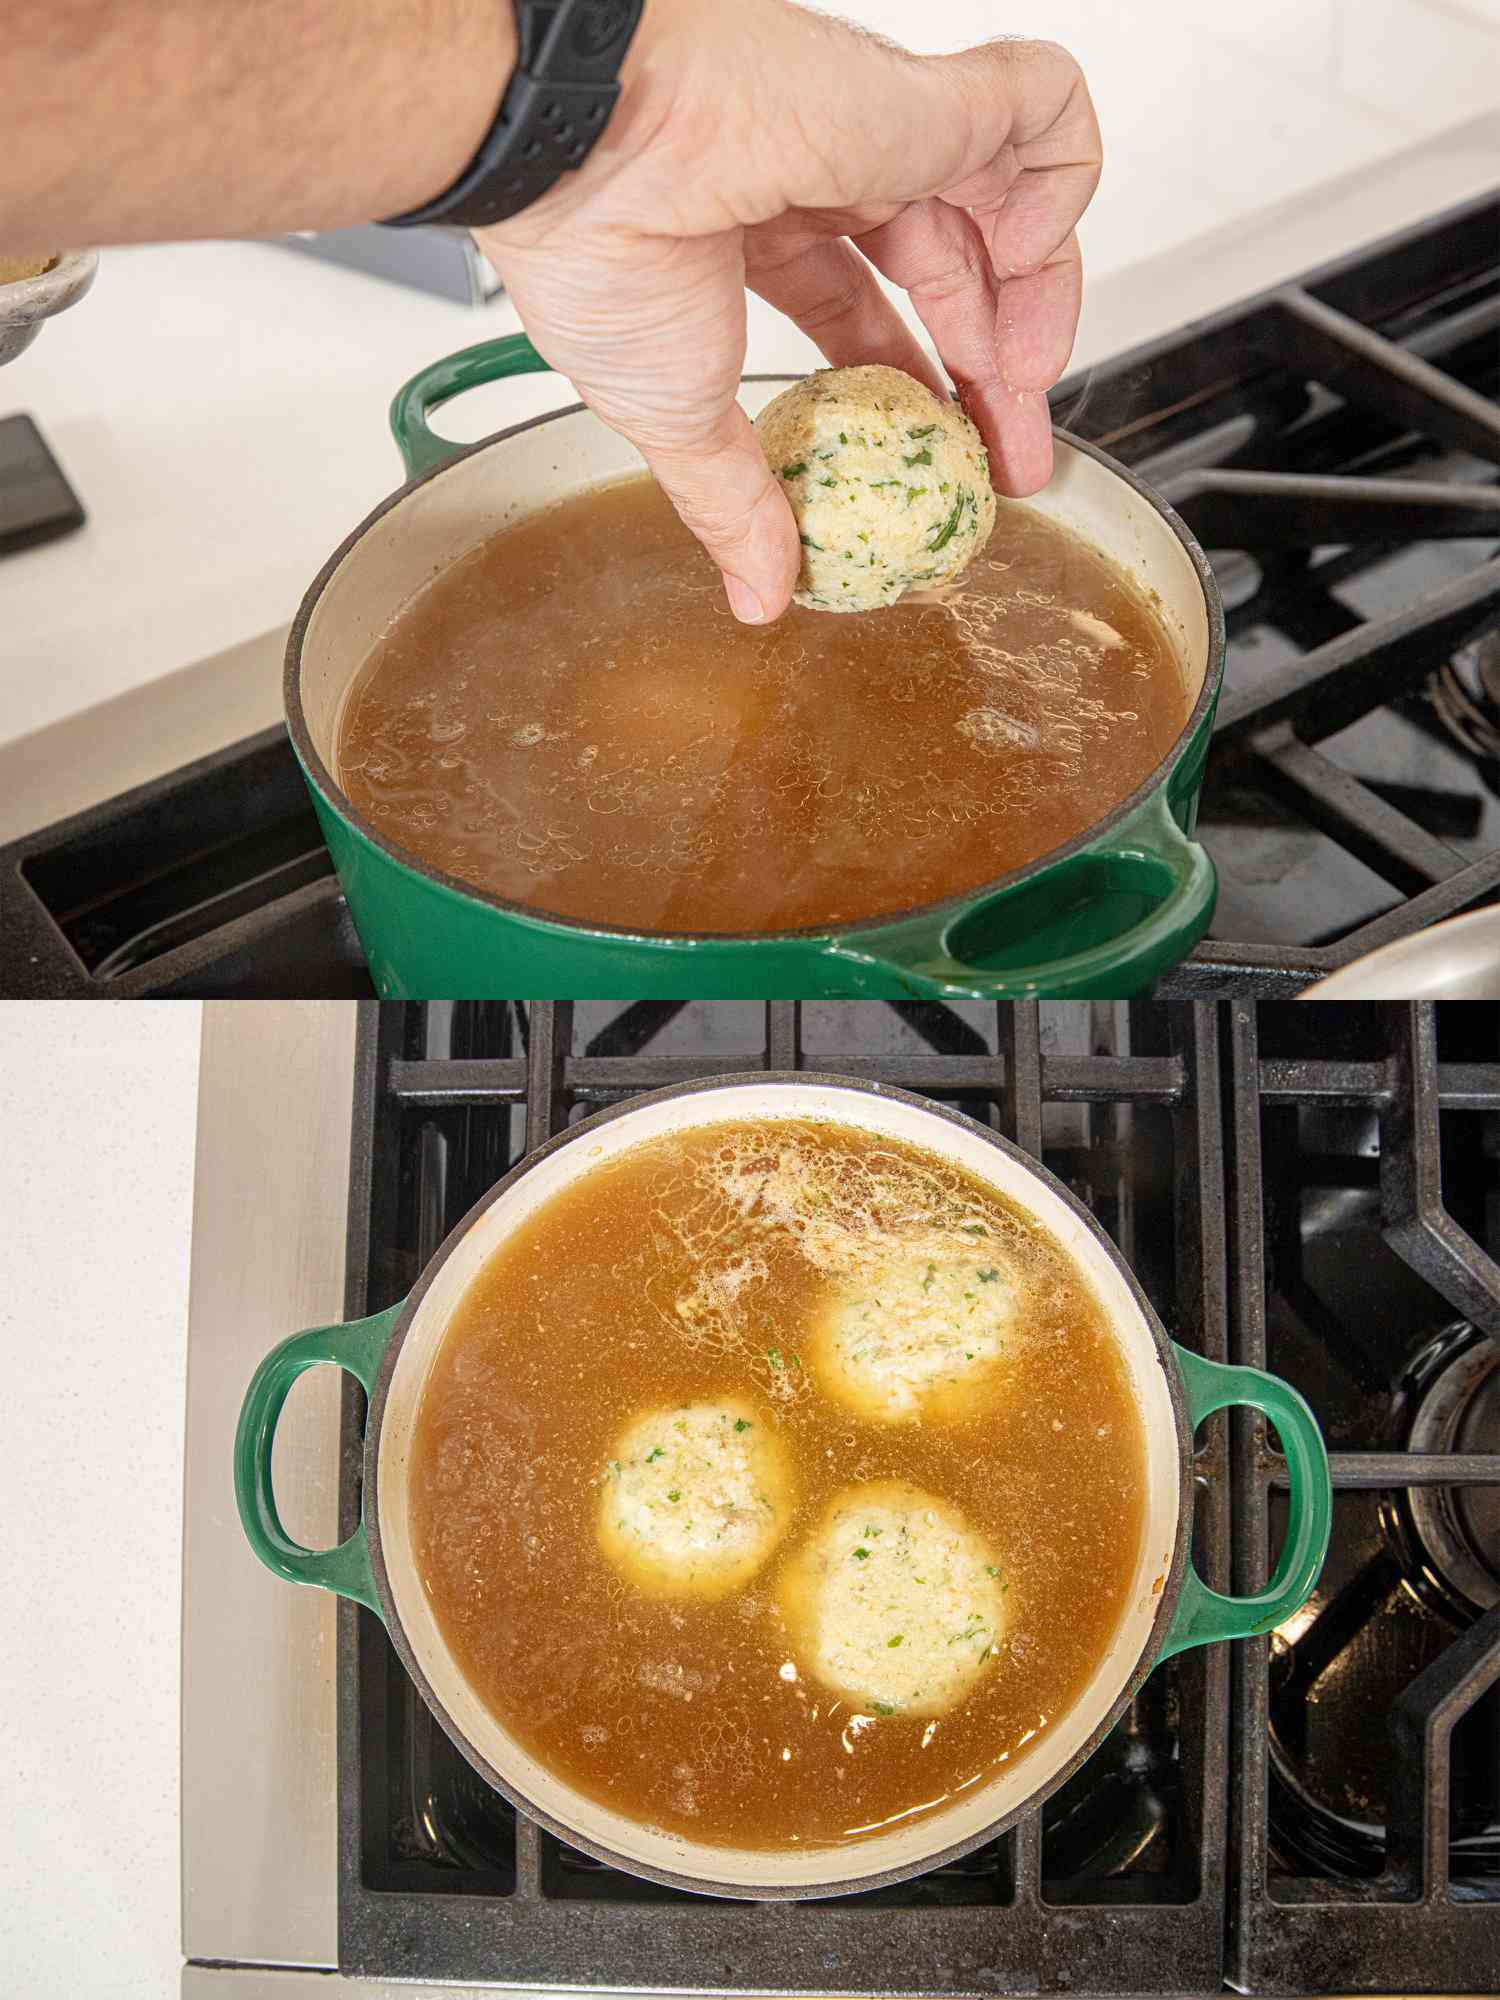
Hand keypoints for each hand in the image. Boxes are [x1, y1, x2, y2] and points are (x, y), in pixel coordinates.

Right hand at [477, 0, 1100, 622]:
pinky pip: (1040, 112)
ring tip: (1023, 381)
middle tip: (1012, 456)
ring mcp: (881, 129)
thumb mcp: (676, 418)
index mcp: (761, 233)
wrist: (582, 148)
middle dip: (998, 372)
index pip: (871, 314)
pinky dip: (1063, 186)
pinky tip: (1023, 257)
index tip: (960, 464)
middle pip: (952, 274)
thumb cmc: (596, 252)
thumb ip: (735, 506)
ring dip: (1038, 300)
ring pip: (1010, 202)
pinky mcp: (924, 93)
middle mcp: (827, 174)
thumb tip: (757, 597)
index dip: (925, 391)